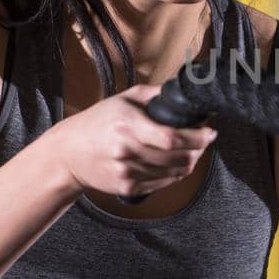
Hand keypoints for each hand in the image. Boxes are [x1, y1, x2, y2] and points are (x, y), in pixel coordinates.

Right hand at [49, 83, 216, 200]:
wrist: (69, 153)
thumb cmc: (98, 122)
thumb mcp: (123, 99)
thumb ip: (154, 94)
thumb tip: (183, 92)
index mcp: (128, 125)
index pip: (172, 138)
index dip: (197, 137)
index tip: (210, 132)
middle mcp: (127, 150)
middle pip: (179, 158)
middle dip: (199, 149)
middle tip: (203, 140)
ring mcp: (127, 171)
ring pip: (175, 172)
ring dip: (190, 161)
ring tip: (191, 150)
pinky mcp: (127, 187)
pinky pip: (163, 183)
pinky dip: (176, 173)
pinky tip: (175, 162)